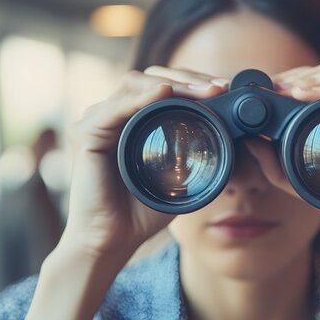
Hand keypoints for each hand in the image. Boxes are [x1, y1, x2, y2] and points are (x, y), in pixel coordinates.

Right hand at [62, 66, 228, 259]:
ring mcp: (98, 122)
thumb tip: (233, 137)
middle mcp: (114, 115)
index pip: (164, 87)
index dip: (195, 83)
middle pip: (151, 78)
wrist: (112, 241)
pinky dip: (140, 98)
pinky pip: (115, 108)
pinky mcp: (86, 134)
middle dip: (188, 79)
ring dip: (172, 84)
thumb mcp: (181, 178)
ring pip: (135, 85)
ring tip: (203, 90)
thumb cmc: (142, 211)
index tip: (225, 89)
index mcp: (135, 121)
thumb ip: (198, 156)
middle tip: (219, 87)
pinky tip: (164, 93)